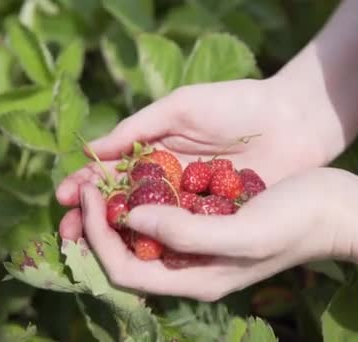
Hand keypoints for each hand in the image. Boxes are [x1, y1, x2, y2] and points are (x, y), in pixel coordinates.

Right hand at [57, 77, 335, 239]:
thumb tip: (90, 149)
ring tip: (91, 246)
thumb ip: (139, 127)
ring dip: (119, 236)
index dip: (85, 186)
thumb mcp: (182, 106)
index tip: (64, 198)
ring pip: (148, 225)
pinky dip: (159, 243)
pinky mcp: (215, 219)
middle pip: (123, 204)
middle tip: (69, 231)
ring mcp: (191, 203)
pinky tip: (139, 252)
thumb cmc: (236, 103)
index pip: (111, 173)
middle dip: (94, 218)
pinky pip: (181, 234)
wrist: (294, 118)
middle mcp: (168, 181)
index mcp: (155, 152)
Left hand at [76, 167, 353, 299]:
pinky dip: (142, 196)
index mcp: (194, 278)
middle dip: (96, 225)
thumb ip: (186, 232)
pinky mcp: (207, 221)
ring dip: (114, 209)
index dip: (99, 235)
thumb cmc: (296, 221)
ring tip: (98, 179)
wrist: (336, 207)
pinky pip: (162, 214)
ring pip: (139, 233)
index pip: (124, 269)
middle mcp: (190, 266)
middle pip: (125, 254)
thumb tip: (132, 217)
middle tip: (82, 187)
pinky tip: (134, 174)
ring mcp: (198, 244)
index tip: (93, 194)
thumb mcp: (242, 232)